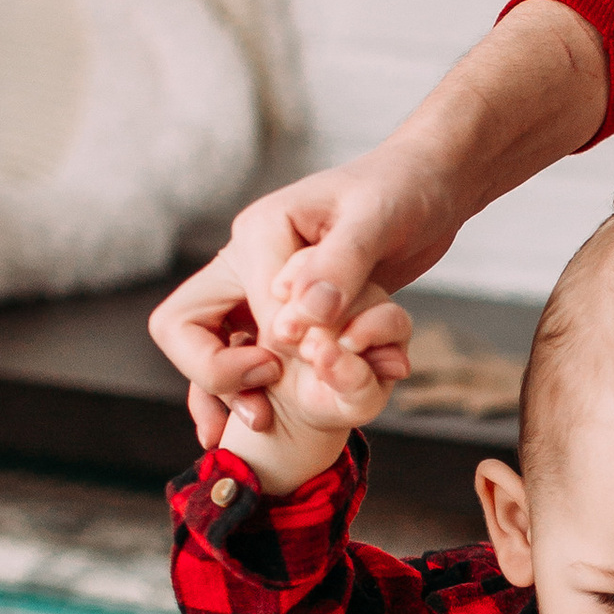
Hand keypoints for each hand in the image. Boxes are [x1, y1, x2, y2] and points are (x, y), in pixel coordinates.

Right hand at [149, 151, 460, 445]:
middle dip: (217, 376)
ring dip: (228, 392)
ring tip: (260, 425)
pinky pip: (249, 357)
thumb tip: (301, 318)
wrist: (427, 188)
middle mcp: (248, 262)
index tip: (301, 358)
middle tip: (265, 406)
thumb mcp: (375, 222)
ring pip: (212, 350)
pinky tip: (263, 424)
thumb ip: (339, 266)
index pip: (216, 307)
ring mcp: (262, 289)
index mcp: (259, 232)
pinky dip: (250, 392)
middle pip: (186, 331)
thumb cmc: (403, 194)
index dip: (252, 349)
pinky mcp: (287, 311)